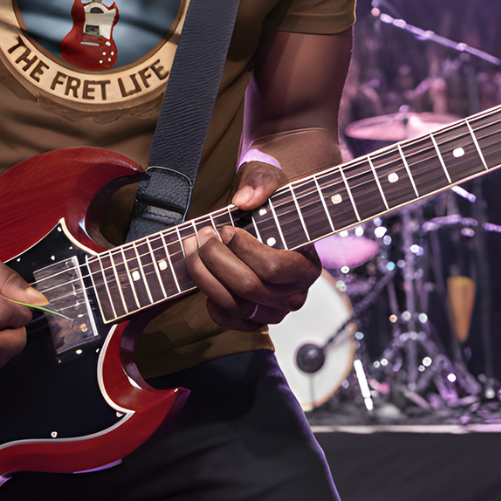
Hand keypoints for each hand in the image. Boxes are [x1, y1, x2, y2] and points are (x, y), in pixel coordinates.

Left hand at [183, 159, 320, 330]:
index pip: (272, 268)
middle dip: (215, 258)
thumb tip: (244, 199)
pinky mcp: (255, 320)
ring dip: (205, 276)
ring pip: (235, 305)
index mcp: (306, 265)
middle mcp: (294, 295)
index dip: (242, 248)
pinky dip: (212, 302)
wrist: (267, 218)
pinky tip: (204, 279)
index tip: (225, 229)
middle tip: (202, 236)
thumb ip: (261, 184)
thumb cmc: (271, 202)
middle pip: (248, 287)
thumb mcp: (269, 180)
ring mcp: (274, 311)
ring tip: (193, 250)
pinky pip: (230, 320)